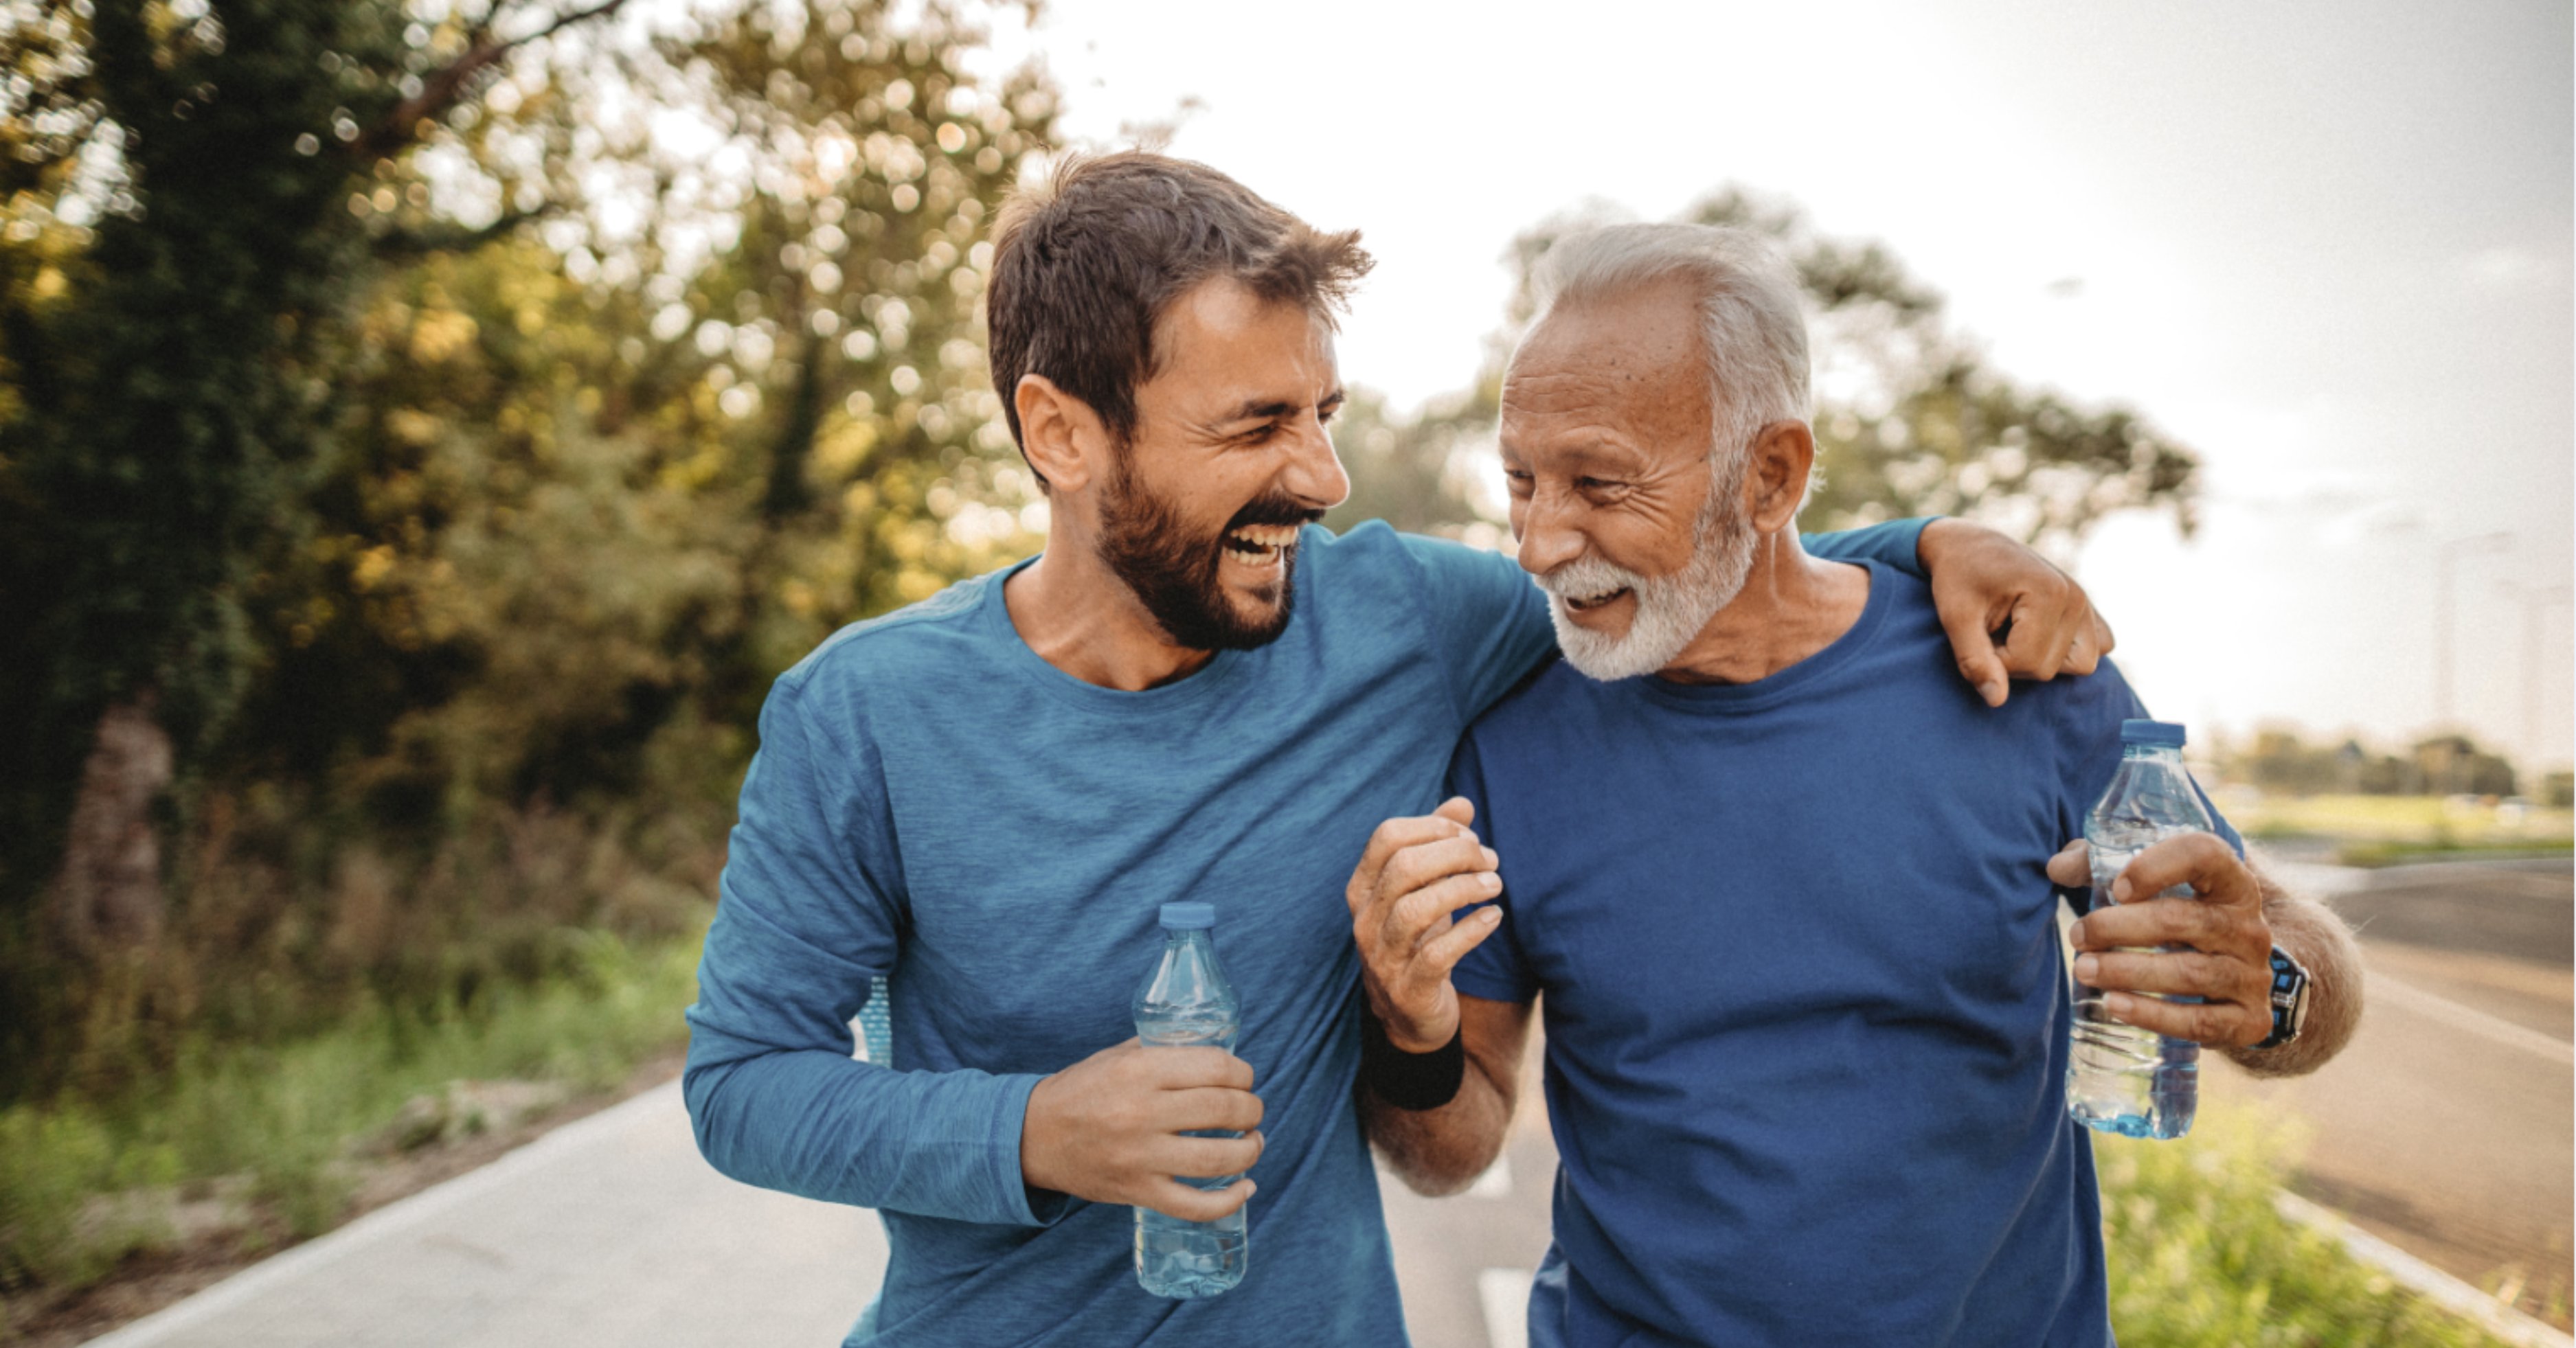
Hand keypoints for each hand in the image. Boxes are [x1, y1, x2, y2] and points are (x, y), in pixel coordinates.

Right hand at [1020, 1038, 1263, 1220]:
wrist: (1033, 1136)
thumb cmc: (1082, 1091)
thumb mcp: (1119, 1056)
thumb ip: (1165, 1050)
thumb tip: (1217, 1051)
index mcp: (1139, 1071)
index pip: (1215, 1067)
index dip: (1243, 1074)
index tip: (1245, 1079)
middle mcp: (1141, 1113)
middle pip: (1224, 1111)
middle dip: (1251, 1110)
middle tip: (1252, 1111)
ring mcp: (1140, 1157)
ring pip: (1218, 1159)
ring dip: (1250, 1150)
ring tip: (1253, 1142)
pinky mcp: (1138, 1191)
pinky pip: (1195, 1206)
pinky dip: (1229, 1200)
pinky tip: (1245, 1188)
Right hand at [1346, 797, 1505, 1052]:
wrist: (1410, 1015)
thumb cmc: (1418, 939)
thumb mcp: (1422, 891)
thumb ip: (1437, 845)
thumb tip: (1463, 803)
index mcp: (1362, 888)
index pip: (1386, 837)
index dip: (1432, 826)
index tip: (1469, 836)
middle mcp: (1364, 920)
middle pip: (1403, 868)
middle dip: (1454, 855)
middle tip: (1490, 860)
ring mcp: (1382, 956)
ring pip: (1415, 910)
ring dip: (1463, 889)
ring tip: (1495, 884)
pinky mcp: (1409, 989)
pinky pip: (1438, 954)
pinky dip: (1470, 930)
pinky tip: (1493, 917)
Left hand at [1919, 519, 2114, 706]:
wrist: (1968, 547)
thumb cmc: (1958, 579)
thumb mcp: (1955, 618)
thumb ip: (1975, 660)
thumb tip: (1997, 701)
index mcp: (2050, 592)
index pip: (2028, 662)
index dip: (1993, 659)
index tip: (1977, 633)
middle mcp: (2077, 597)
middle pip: (2050, 669)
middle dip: (2013, 661)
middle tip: (1992, 630)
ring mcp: (2087, 604)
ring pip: (2079, 666)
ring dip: (2040, 658)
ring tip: (2013, 632)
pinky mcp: (2089, 612)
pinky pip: (2097, 648)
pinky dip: (2067, 650)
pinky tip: (2038, 632)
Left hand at [2051, 835, 2275, 1047]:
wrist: (2236, 983)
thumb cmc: (2181, 921)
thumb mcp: (2152, 887)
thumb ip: (2103, 867)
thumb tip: (2057, 868)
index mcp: (2231, 883)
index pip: (2205, 855)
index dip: (2158, 866)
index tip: (2116, 887)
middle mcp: (2250, 927)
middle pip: (2183, 920)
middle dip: (2119, 927)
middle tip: (2077, 936)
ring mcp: (2254, 976)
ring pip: (2190, 973)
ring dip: (2128, 971)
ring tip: (2082, 969)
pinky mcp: (2250, 1021)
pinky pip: (2201, 1021)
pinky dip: (2154, 1015)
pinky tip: (2114, 1006)